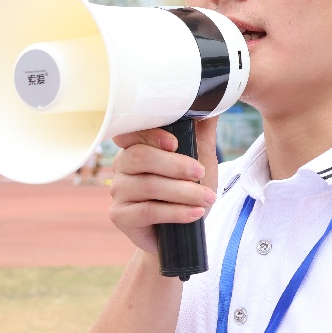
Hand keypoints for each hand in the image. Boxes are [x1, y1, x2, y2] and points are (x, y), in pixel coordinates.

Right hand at [108, 118, 218, 255]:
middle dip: (175, 165)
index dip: (152, 135)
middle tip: (201, 173)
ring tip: (208, 197)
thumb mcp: (199, 158)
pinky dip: (176, 212)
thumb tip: (213, 96)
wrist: (180, 236)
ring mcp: (118, 192)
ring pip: (148, 186)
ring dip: (183, 192)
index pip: (135, 133)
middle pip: (140, 157)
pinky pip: (148, 211)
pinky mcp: (120, 217)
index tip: (175, 143)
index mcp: (136, 147)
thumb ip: (201, 130)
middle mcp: (121, 167)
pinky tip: (195, 213)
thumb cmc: (186, 192)